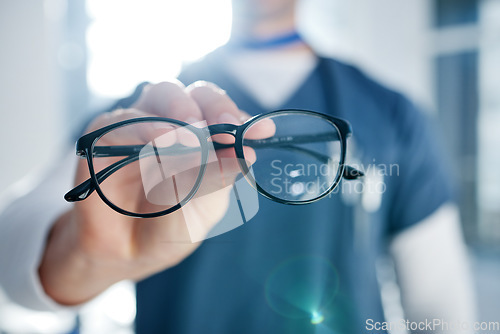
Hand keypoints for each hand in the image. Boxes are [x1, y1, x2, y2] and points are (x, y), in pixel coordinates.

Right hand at [38, 81, 258, 304]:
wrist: (124, 253)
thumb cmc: (168, 227)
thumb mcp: (201, 210)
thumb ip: (217, 180)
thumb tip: (244, 156)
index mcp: (203, 141)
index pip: (224, 116)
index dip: (243, 119)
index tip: (263, 132)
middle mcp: (173, 126)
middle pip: (196, 94)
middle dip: (216, 107)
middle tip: (228, 127)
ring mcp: (140, 127)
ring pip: (162, 94)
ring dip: (182, 109)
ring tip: (195, 137)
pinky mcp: (105, 136)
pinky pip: (125, 121)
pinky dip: (146, 127)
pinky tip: (163, 141)